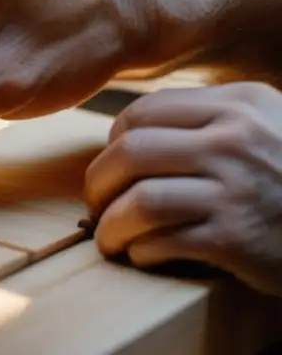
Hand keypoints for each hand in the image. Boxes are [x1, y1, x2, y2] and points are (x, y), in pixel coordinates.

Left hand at [85, 83, 281, 296]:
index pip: (143, 113)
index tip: (112, 163)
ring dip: (111, 224)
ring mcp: (237, 190)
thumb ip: (212, 113)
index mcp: (238, 105)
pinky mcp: (238, 239)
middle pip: (131, 153)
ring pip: (139, 201)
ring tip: (109, 237)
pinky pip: (164, 241)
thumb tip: (132, 125)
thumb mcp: (268, 122)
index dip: (114, 140)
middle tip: (96, 202)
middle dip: (99, 182)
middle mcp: (235, 141)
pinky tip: (143, 255)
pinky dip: (142, 251)